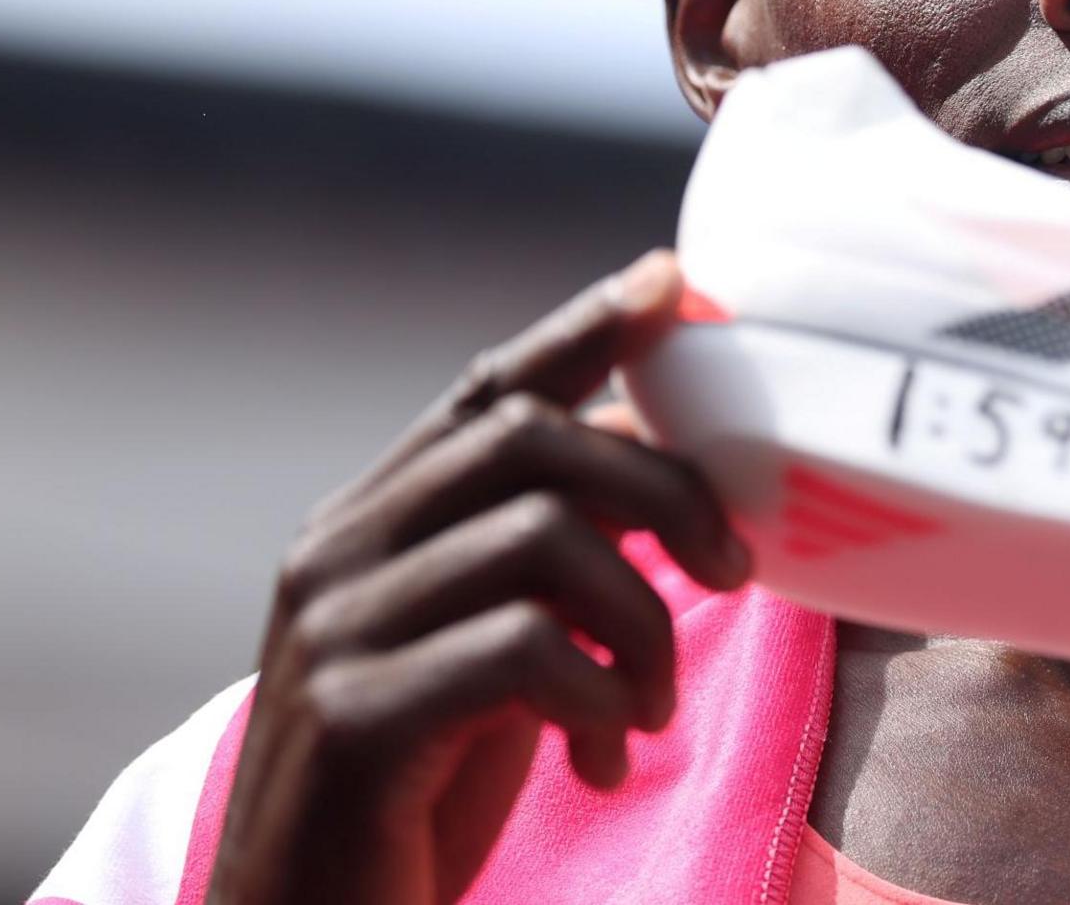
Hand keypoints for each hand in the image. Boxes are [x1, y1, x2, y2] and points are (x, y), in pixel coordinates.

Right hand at [207, 252, 751, 904]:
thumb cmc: (417, 785)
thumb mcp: (484, 649)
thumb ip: (541, 563)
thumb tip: (668, 472)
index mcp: (368, 522)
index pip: (487, 391)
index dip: (584, 329)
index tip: (674, 283)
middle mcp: (338, 554)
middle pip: (532, 442)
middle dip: (663, 490)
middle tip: (734, 567)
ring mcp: (335, 632)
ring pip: (544, 540)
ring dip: (643, 621)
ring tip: (652, 704)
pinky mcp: (353, 721)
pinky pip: (522, 654)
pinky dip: (599, 698)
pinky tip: (606, 759)